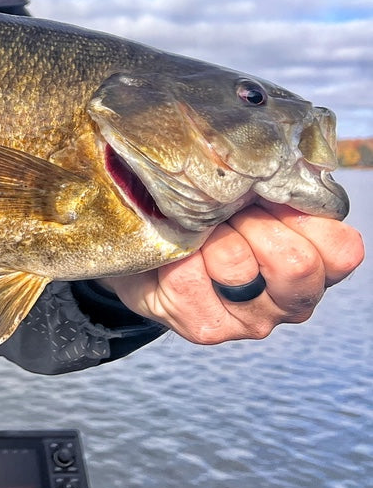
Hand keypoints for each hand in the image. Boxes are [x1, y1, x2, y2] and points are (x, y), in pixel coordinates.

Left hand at [100, 203, 363, 344]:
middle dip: (251, 222)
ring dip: (207, 234)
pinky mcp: (207, 328)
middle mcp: (293, 300)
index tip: (265, 196)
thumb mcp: (246, 189)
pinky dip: (175, 251)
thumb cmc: (207, 210)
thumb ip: (271, 181)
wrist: (146, 245)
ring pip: (236, 265)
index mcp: (318, 262)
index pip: (341, 248)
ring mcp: (252, 320)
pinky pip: (188, 276)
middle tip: (225, 211)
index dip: (299, 212)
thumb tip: (273, 159)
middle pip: (295, 262)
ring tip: (196, 229)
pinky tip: (172, 251)